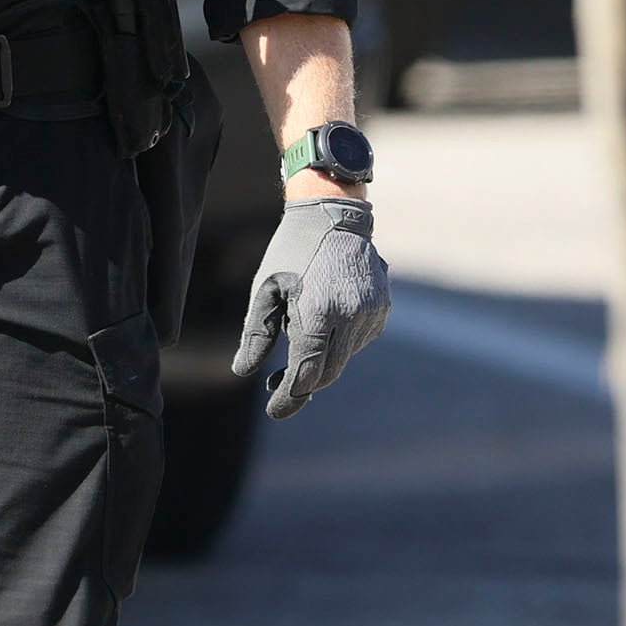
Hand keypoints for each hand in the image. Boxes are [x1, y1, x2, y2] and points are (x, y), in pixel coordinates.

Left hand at [230, 198, 389, 418]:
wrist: (333, 215)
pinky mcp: (382, 309)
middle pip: (326, 373)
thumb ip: (255, 335)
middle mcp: (350, 318)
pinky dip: (339, 343)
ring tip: (298, 339)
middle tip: (278, 384)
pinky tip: (323, 322)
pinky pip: (358, 341)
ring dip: (320, 361)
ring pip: (344, 359)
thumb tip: (243, 371)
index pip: (305, 374)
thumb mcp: (265, 290)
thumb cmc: (291, 252)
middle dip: (303, 383)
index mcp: (318, 314)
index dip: (288, 398)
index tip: (274, 409)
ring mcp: (371, 314)